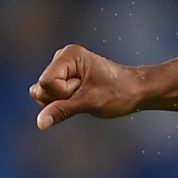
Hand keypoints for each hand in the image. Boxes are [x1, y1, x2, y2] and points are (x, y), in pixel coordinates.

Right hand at [29, 44, 144, 128]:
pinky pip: (50, 96)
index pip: (46, 83)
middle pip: (41, 88)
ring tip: (86, 95)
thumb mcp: (89, 103)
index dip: (63, 93)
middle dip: (61, 98)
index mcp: (68, 55)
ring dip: (63, 101)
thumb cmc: (119, 93)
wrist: (137, 91)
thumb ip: (61, 110)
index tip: (85, 90)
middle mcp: (62, 58)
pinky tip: (82, 97)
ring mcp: (62, 68)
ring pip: (43, 93)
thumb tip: (40, 123)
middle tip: (87, 93)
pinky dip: (64, 101)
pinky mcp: (64, 78)